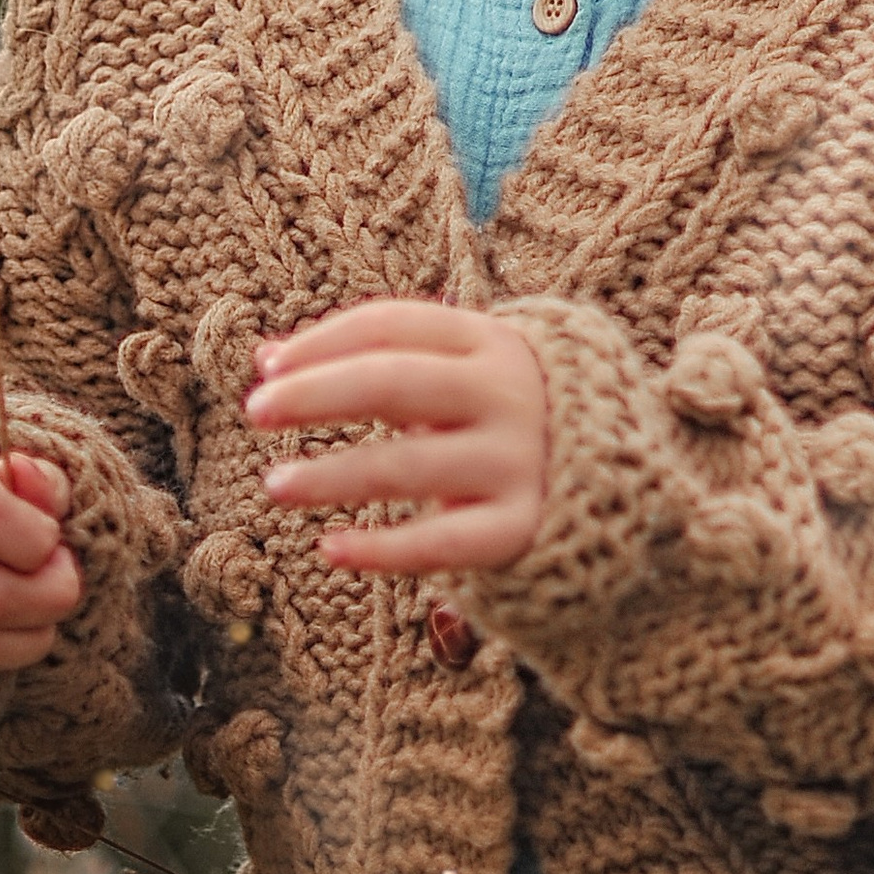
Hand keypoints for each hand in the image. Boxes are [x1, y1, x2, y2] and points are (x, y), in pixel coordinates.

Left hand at [246, 301, 546, 576]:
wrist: (617, 483)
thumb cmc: (503, 418)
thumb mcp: (455, 373)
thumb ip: (371, 360)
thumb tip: (266, 359)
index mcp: (491, 341)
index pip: (391, 325)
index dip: (322, 341)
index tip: (266, 368)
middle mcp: (507, 393)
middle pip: (393, 382)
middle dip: (317, 392)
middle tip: (256, 410)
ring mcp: (517, 461)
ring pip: (406, 466)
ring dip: (332, 474)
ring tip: (275, 485)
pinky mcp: (521, 528)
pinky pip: (440, 543)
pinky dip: (381, 549)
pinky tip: (329, 549)